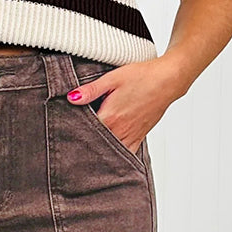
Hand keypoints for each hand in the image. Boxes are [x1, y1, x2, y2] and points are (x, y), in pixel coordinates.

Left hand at [67, 56, 183, 154]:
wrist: (168, 80)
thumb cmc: (142, 77)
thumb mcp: (112, 78)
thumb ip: (91, 90)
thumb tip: (71, 98)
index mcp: (110, 118)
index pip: (84, 131)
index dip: (72, 131)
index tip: (64, 133)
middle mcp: (120, 131)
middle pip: (95, 144)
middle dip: (83, 143)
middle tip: (70, 145)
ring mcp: (130, 137)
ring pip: (109, 152)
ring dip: (98, 150)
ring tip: (86, 149)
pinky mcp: (139, 138)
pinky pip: (125, 153)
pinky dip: (115, 155)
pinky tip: (107, 153)